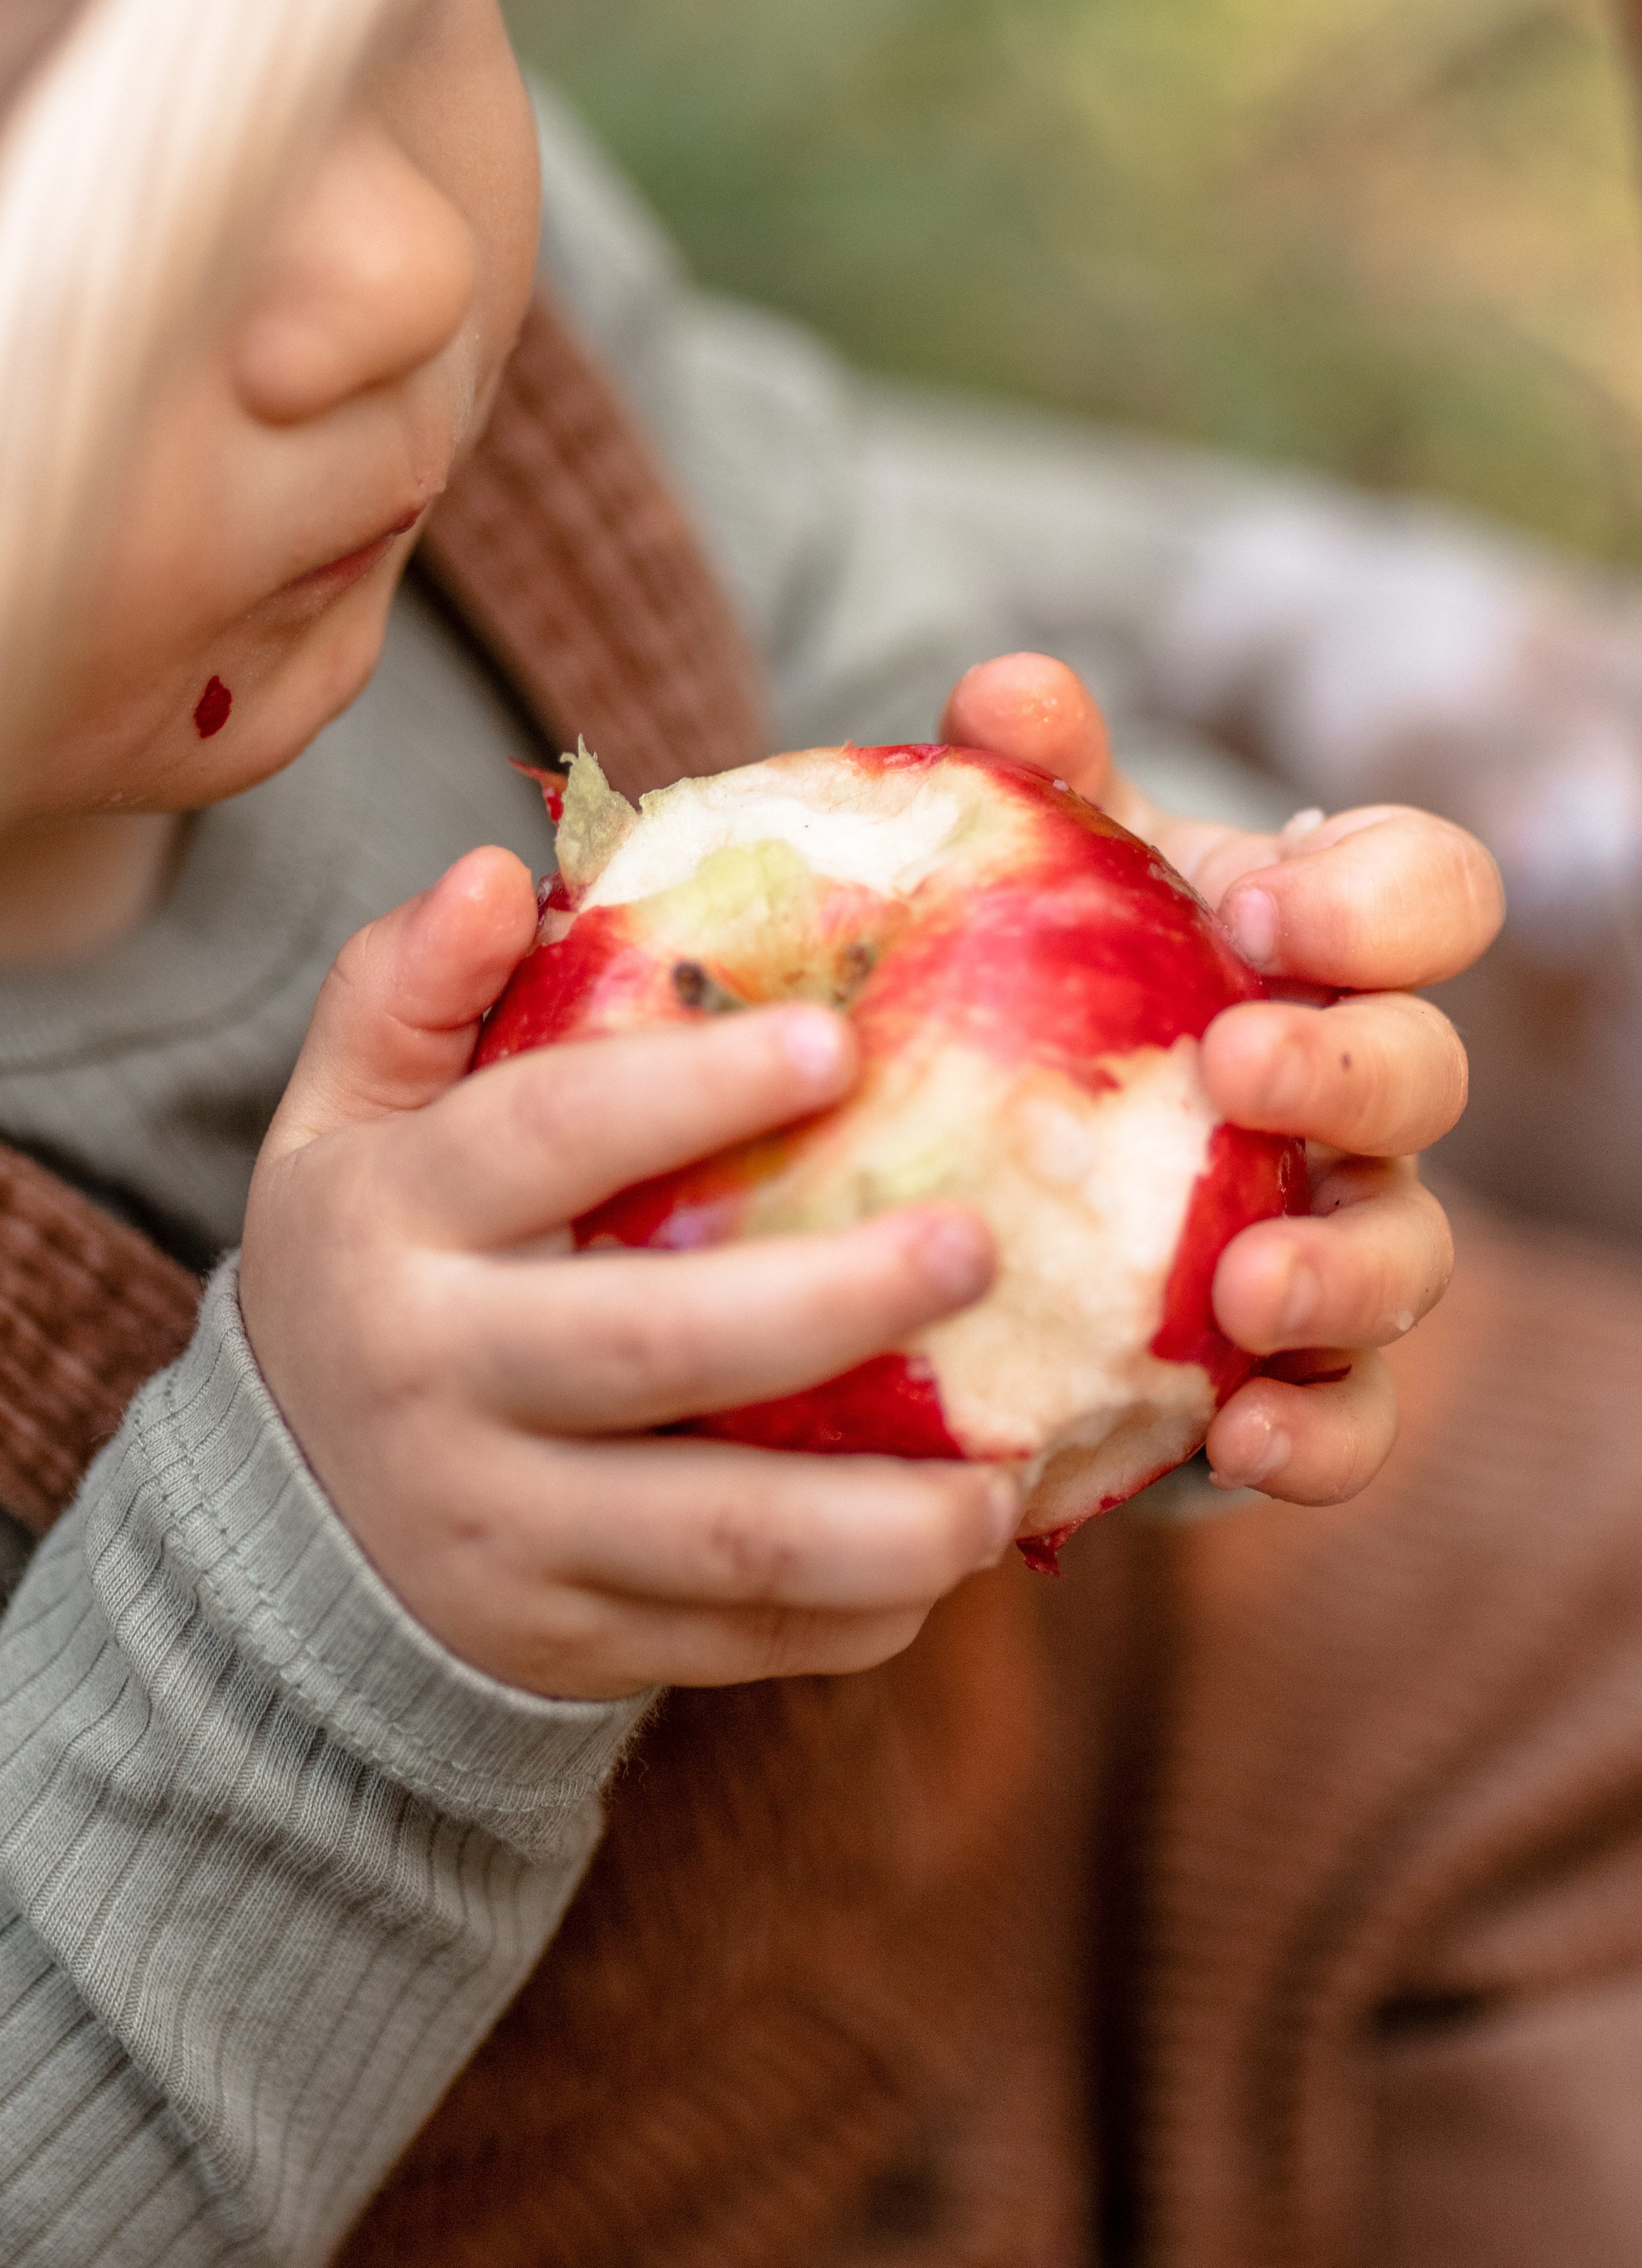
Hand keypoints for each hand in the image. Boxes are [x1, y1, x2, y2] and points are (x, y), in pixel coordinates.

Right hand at [239, 849, 1016, 1700]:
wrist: (278, 1531)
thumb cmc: (370, 1270)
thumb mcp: (340, 1125)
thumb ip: (402, 993)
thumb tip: (497, 872)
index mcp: (392, 1221)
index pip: (542, 1139)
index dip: (688, 1090)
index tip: (840, 1041)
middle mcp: (437, 1379)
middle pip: (651, 1343)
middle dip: (830, 1301)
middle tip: (978, 1246)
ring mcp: (500, 1531)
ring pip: (715, 1535)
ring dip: (880, 1517)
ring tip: (1011, 1472)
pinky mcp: (562, 1640)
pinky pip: (727, 1639)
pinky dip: (851, 1615)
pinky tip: (951, 1562)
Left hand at [942, 652, 1504, 1506]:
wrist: (990, 1165)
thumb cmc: (1040, 990)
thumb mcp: (1034, 882)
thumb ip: (1032, 786)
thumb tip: (1006, 691)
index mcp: (1316, 946)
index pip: (1427, 891)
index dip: (1373, 901)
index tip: (1256, 910)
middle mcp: (1356, 1087)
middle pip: (1425, 1071)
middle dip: (1350, 1071)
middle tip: (1238, 1071)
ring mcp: (1345, 1231)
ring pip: (1414, 1252)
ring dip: (1345, 1268)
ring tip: (1244, 1292)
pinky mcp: (1303, 1371)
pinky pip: (1359, 1412)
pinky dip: (1321, 1435)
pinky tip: (1241, 1445)